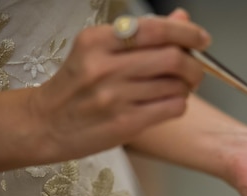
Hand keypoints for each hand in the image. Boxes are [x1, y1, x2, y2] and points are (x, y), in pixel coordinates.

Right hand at [28, 12, 210, 162]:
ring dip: (186, 88)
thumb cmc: (76, 87)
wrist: (45, 124)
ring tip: (176, 89)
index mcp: (97, 41)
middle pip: (172, 58)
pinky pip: (172, 108)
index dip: (187, 33)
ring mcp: (115, 97)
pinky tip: (167, 104)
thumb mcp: (98, 52)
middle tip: (195, 71)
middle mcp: (105, 67)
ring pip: (176, 86)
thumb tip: (182, 19)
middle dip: (194, 65)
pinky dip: (179, 104)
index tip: (201, 39)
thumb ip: (141, 36)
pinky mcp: (125, 123)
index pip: (155, 29)